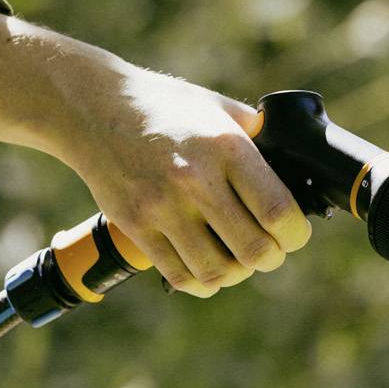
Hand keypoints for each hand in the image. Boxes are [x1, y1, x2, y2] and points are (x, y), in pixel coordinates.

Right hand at [0, 13, 311, 296]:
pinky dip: (202, 281)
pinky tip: (208, 268)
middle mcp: (195, 180)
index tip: (294, 234)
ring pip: (217, 273)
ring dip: (235, 273)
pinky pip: (180, 276)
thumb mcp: (217, 107)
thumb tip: (295, 163)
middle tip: (268, 250)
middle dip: (270, 258)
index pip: (278, 212)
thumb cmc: (164, 107)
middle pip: (253, 251)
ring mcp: (161, 207)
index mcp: (225, 147)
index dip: (295, 235)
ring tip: (236, 260)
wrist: (93, 108)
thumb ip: (256, 137)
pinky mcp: (136, 226)